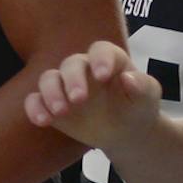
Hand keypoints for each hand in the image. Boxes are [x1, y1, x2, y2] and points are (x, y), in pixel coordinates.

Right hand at [22, 40, 162, 149]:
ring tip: (60, 112)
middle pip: (71, 64)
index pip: (100, 50)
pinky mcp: (50, 103)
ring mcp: (64, 85)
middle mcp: (83, 69)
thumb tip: (128, 78)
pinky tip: (42, 121)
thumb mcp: (148, 97)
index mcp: (108, 60)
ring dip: (51, 93)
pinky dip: (34, 108)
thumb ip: (143, 86)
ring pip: (48, 78)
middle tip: (79, 99)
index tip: (103, 76)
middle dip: (72, 80)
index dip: (100, 60)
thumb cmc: (138, 107)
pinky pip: (35, 100)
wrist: (126, 131)